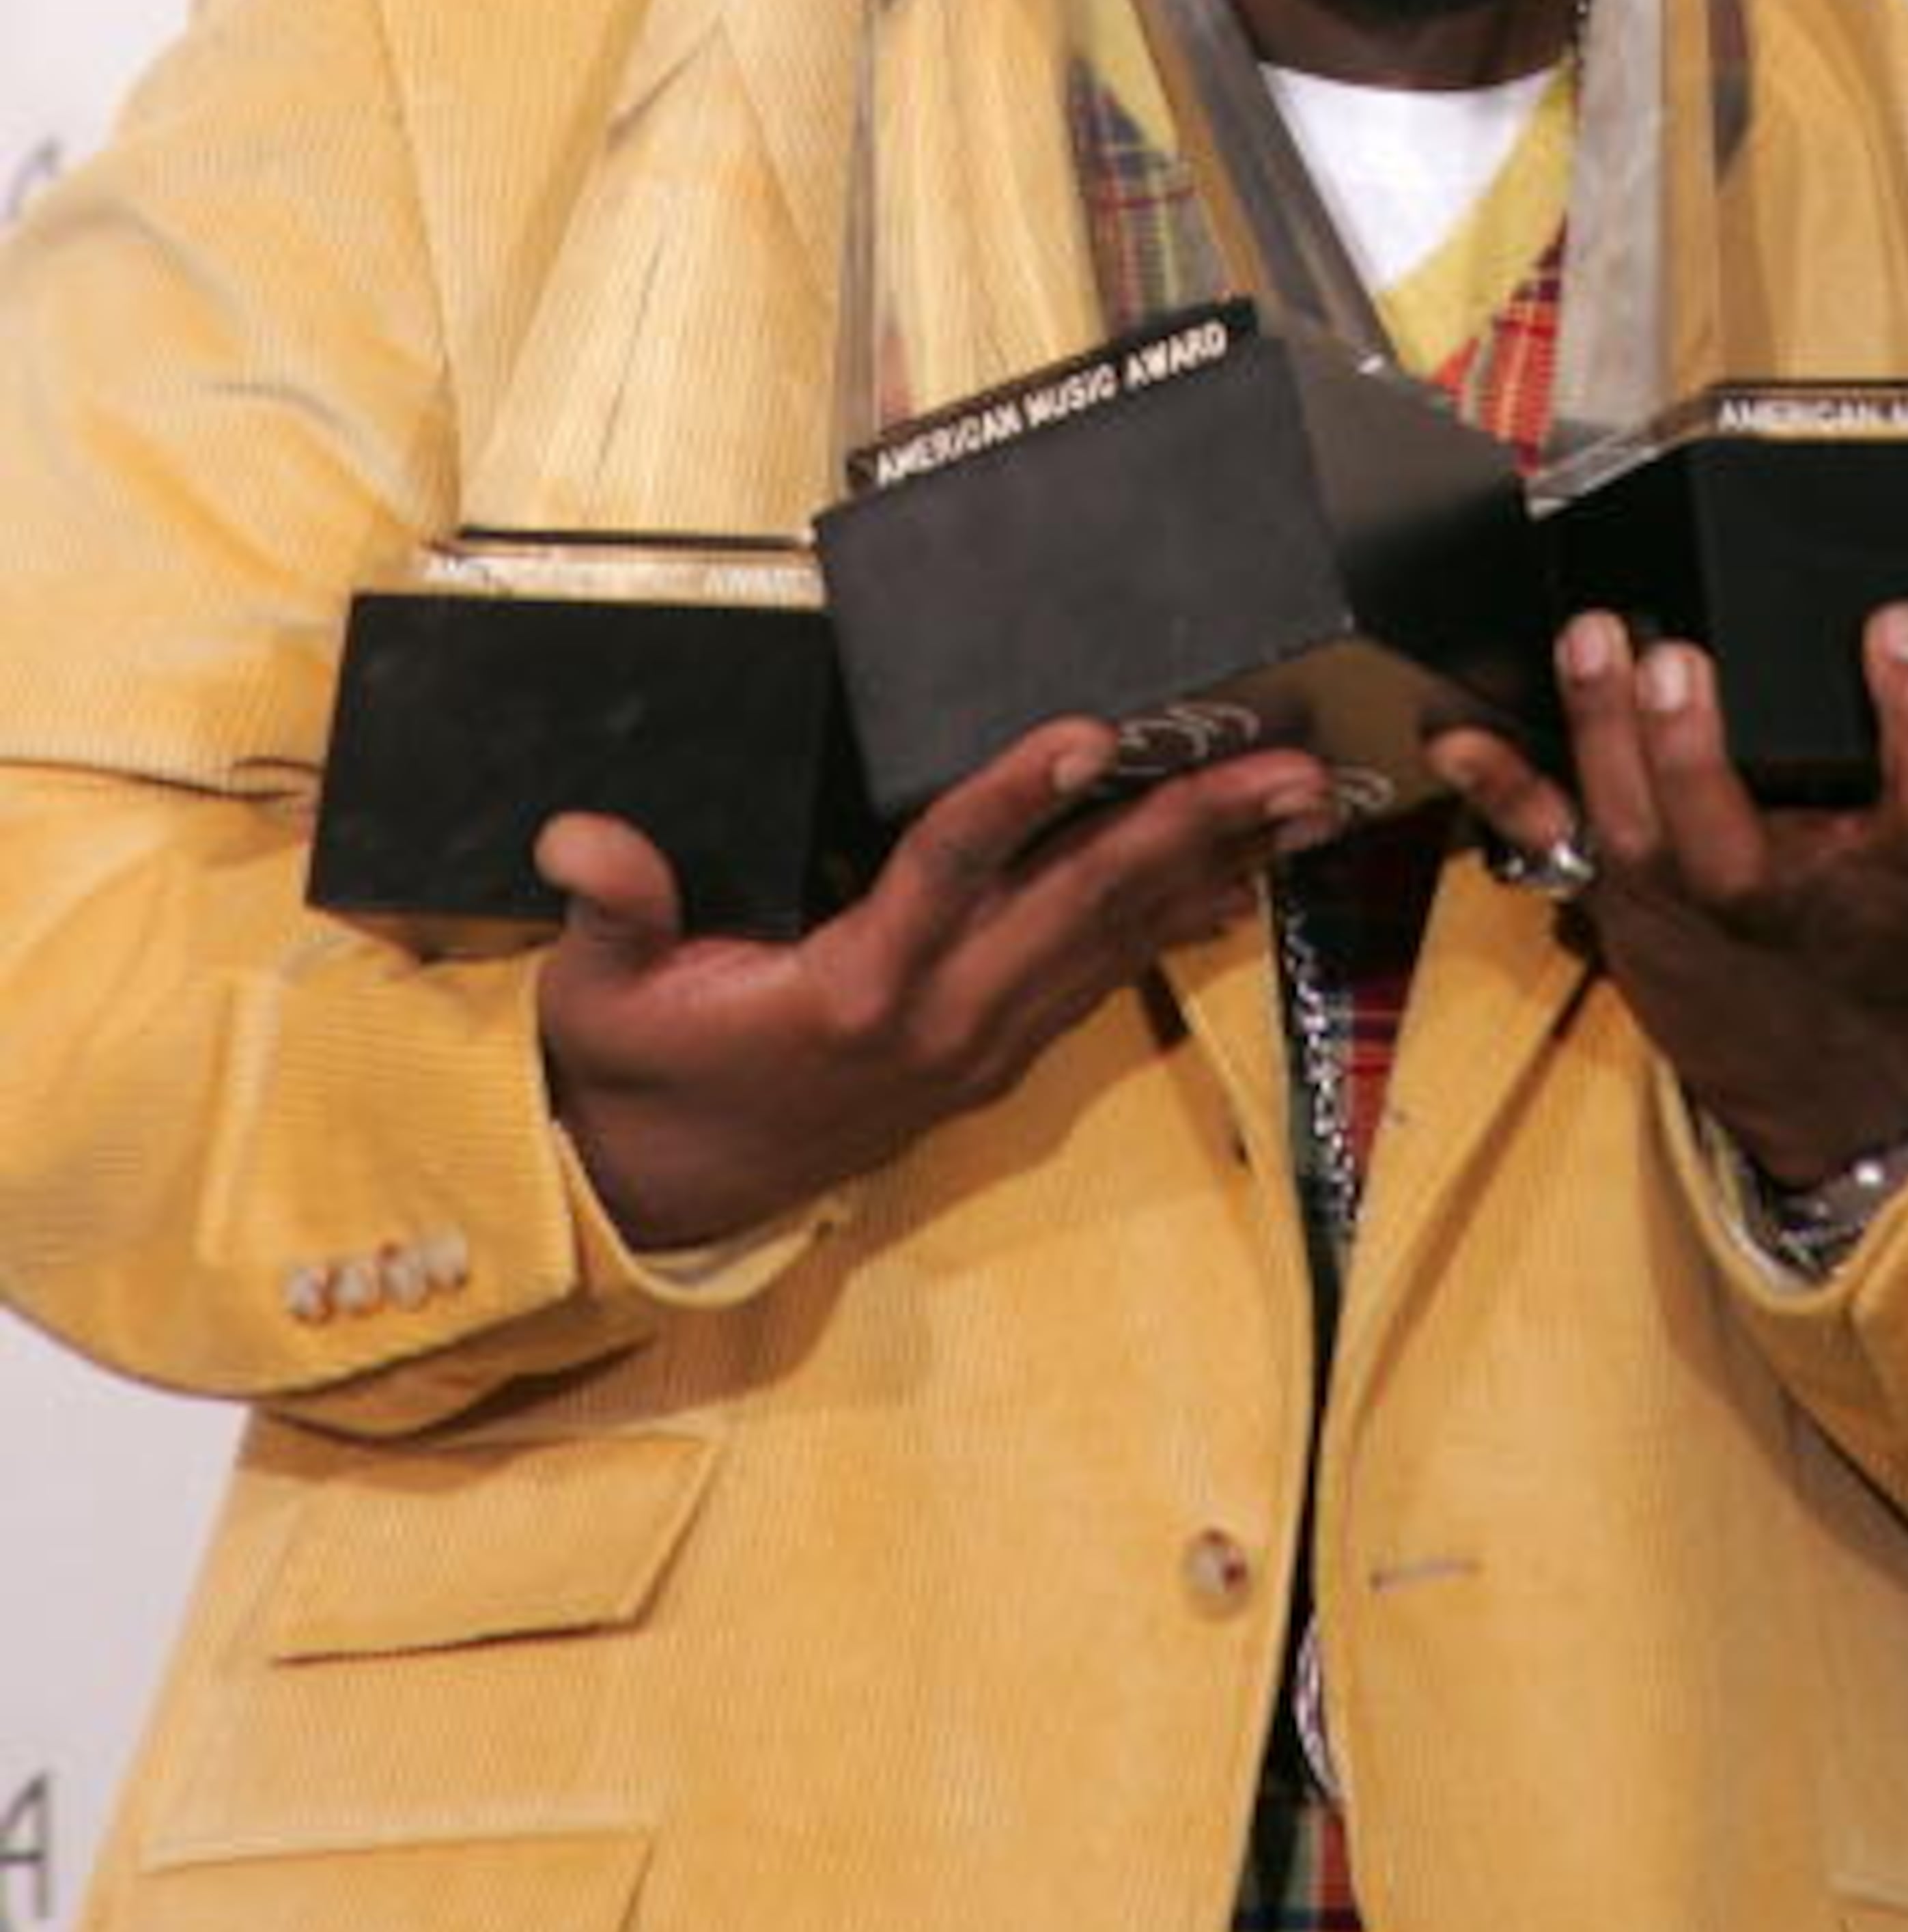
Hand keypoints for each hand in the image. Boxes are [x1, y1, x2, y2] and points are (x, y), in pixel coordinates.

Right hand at [535, 718, 1336, 1248]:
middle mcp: (941, 1018)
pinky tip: (1238, 878)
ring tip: (1302, 801)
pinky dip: (1174, 920)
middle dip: (1193, 824)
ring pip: (1115, 936)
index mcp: (853, 989)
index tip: (1090, 732)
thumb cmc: (636, 1075)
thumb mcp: (598, 995)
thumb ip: (611, 908)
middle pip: (1083, 900)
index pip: (949, 869)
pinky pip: (1103, 975)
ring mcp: (981, 1043)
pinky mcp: (996, 1056)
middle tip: (1290, 765)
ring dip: (1214, 864)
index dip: (1017, 796)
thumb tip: (581, 837)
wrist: (662, 1199)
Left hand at [1430, 604, 1907, 1186]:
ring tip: (1594, 638)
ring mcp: (1693, 904)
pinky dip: (1500, 784)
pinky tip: (1451, 724)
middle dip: (1697, 746)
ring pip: (1633, 825)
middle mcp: (1790, 895)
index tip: (1898, 622)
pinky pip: (1550, 842)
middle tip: (1682, 655)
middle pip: (1731, 829)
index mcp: (1905, 878)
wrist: (1846, 1088)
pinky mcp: (1626, 903)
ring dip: (1604, 735)